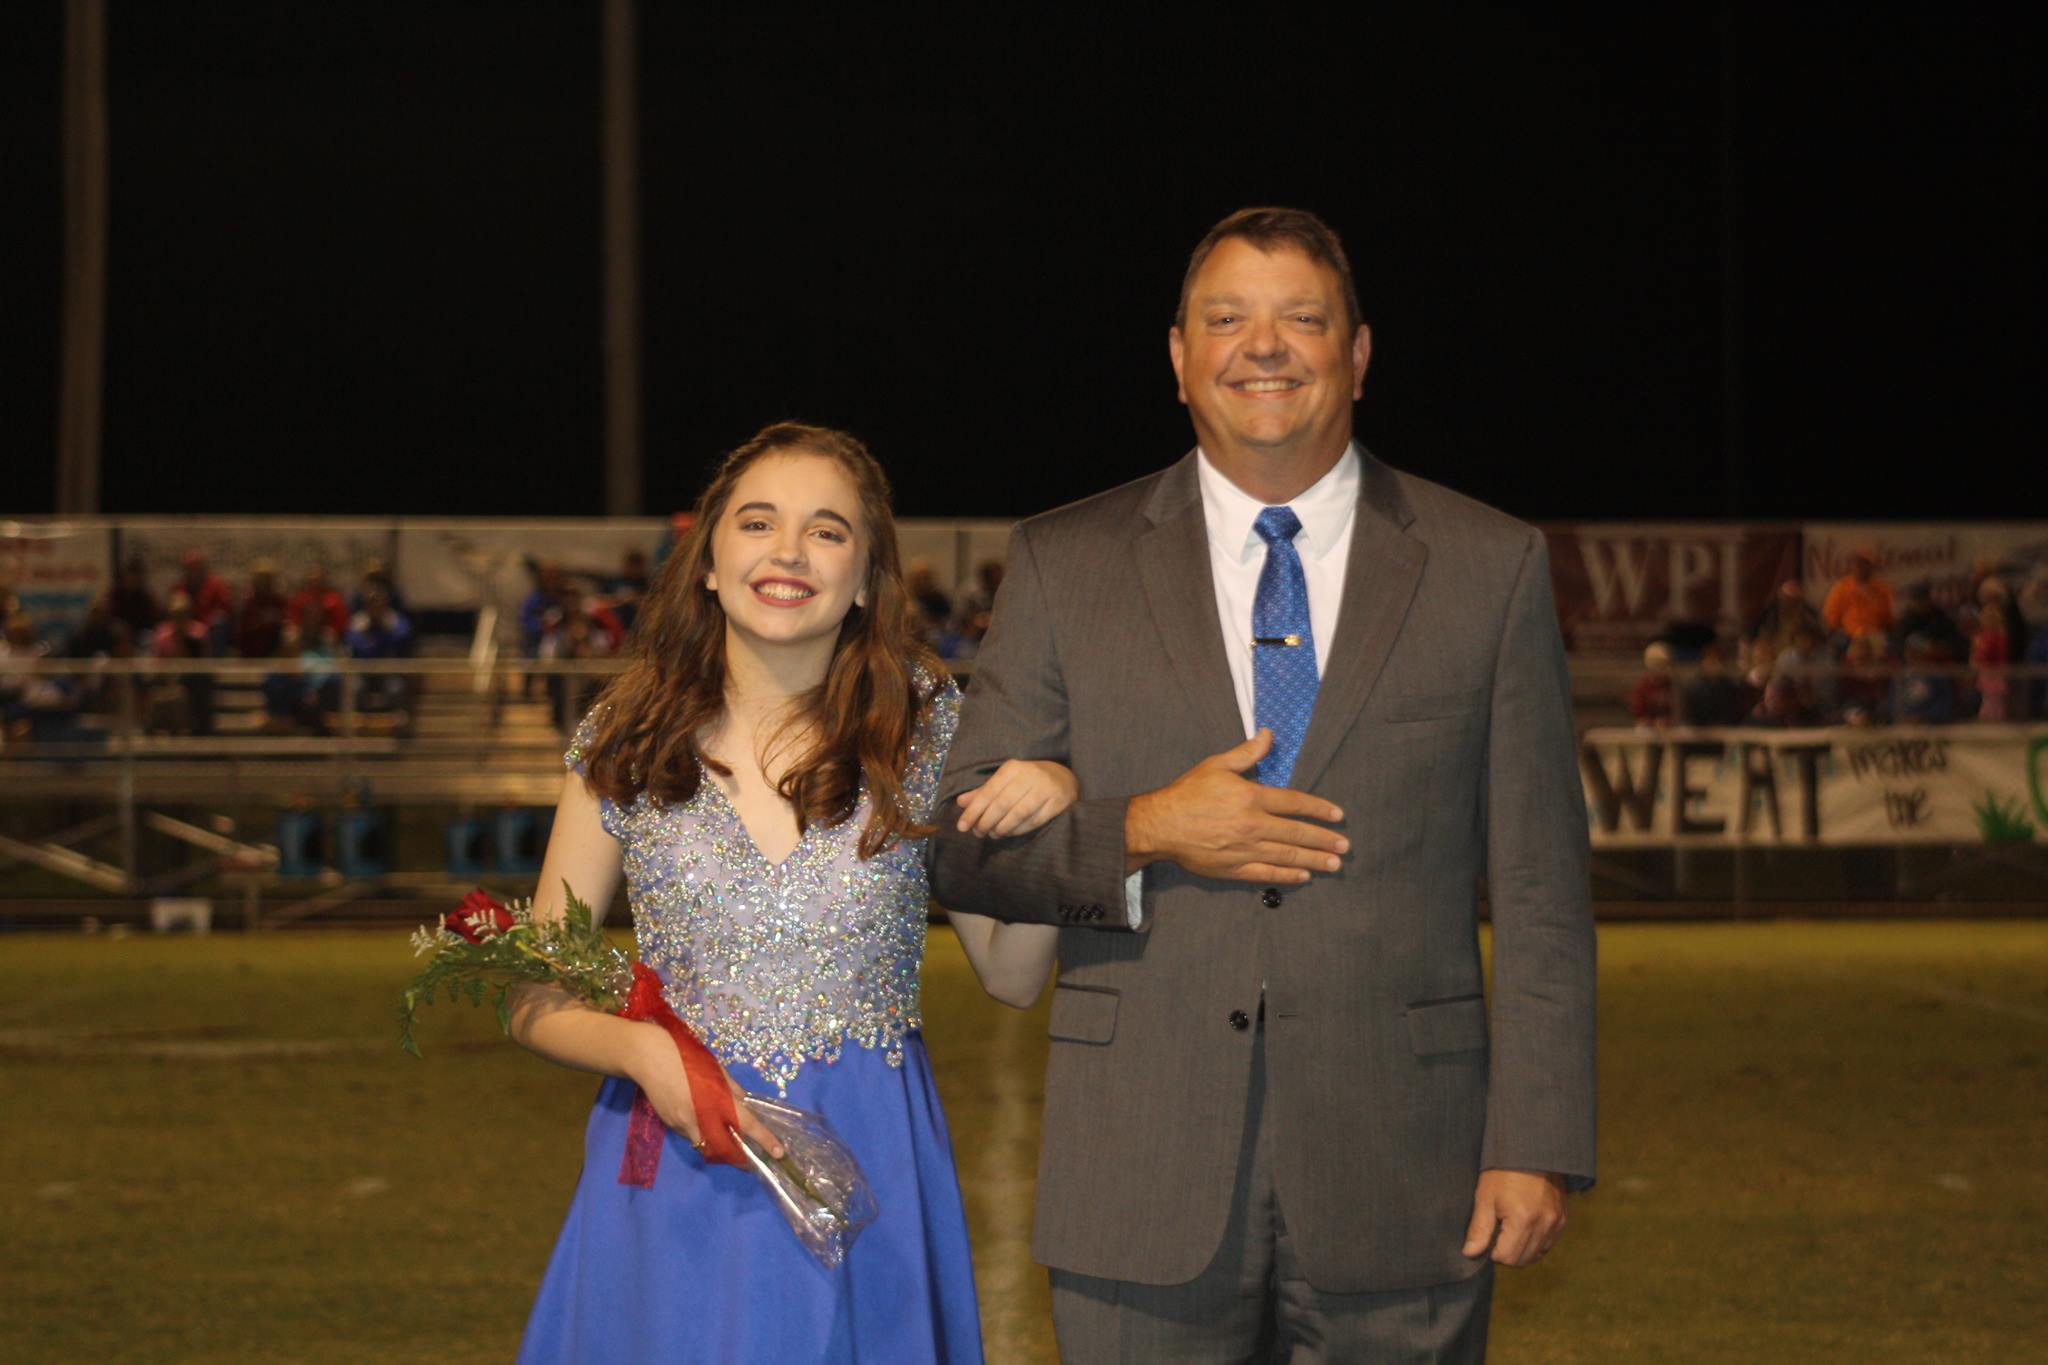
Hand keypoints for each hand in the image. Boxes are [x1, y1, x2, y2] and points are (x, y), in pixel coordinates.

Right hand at [627, 1021, 784, 1159]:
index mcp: (718, 1100)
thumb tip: (744, 1103)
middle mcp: (703, 1117)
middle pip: (725, 1150)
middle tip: (748, 1161)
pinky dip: (699, 1133)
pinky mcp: (671, 1126)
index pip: (748, 1125)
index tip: (779, 1153)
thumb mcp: (717, 1070)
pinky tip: (696, 1117)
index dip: (765, 1140)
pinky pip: (690, 1136)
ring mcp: (684, 1125)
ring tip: (722, 1136)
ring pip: (705, 1145)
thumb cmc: (687, 1057)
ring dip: (717, 1147)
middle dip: (738, 1159)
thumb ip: (732, 1090)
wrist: (649, 1057)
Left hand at [955, 759, 1078, 836]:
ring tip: (992, 834)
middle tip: (978, 833)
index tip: (962, 826)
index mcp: (1013, 768)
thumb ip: (983, 791)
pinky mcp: (1057, 802)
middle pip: (1002, 804)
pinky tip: (1009, 833)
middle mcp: (1030, 775)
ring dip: (1002, 828)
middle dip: (986, 821)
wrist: (1063, 778)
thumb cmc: (1027, 780)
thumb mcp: (1005, 780)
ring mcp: (1046, 789)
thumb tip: (960, 802)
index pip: (989, 791)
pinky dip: (1018, 830)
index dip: (974, 810)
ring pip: (1018, 814)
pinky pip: (1034, 821)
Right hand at [1123, 729, 1346, 882]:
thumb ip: (1247, 753)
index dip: (1319, 809)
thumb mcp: (1216, 765)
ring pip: (1286, 856)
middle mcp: (1252, 825)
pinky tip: (1303, 876)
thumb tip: (1268, 735)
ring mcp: (1244, 850)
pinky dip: (1287, 876)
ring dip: (1313, 860)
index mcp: (1250, 798)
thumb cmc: (1187, 794)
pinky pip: (1266, 874)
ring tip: (1334, 864)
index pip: (1295, 803)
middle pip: (1296, 833)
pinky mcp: (1233, 868)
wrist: (1160, 825)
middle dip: (1324, 840)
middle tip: (1344, 846)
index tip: (1338, 815)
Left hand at [1461, 1169, 1567, 1266]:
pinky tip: (1526, 1224)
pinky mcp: (1564, 1218)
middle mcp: (1544, 1224)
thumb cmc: (1503, 1170)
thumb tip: (1470, 1253)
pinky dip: (1536, 1240)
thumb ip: (1479, 1229)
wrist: (1530, 1149)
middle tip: (1499, 1229)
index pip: (1507, 1257)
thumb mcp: (1485, 1196)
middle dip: (1507, 1252)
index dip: (1493, 1250)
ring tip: (1512, 1225)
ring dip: (1522, 1248)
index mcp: (1523, 1220)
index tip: (1489, 1232)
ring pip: (1537, 1254)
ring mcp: (1557, 1222)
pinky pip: (1549, 1242)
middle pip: (1523, 1260)